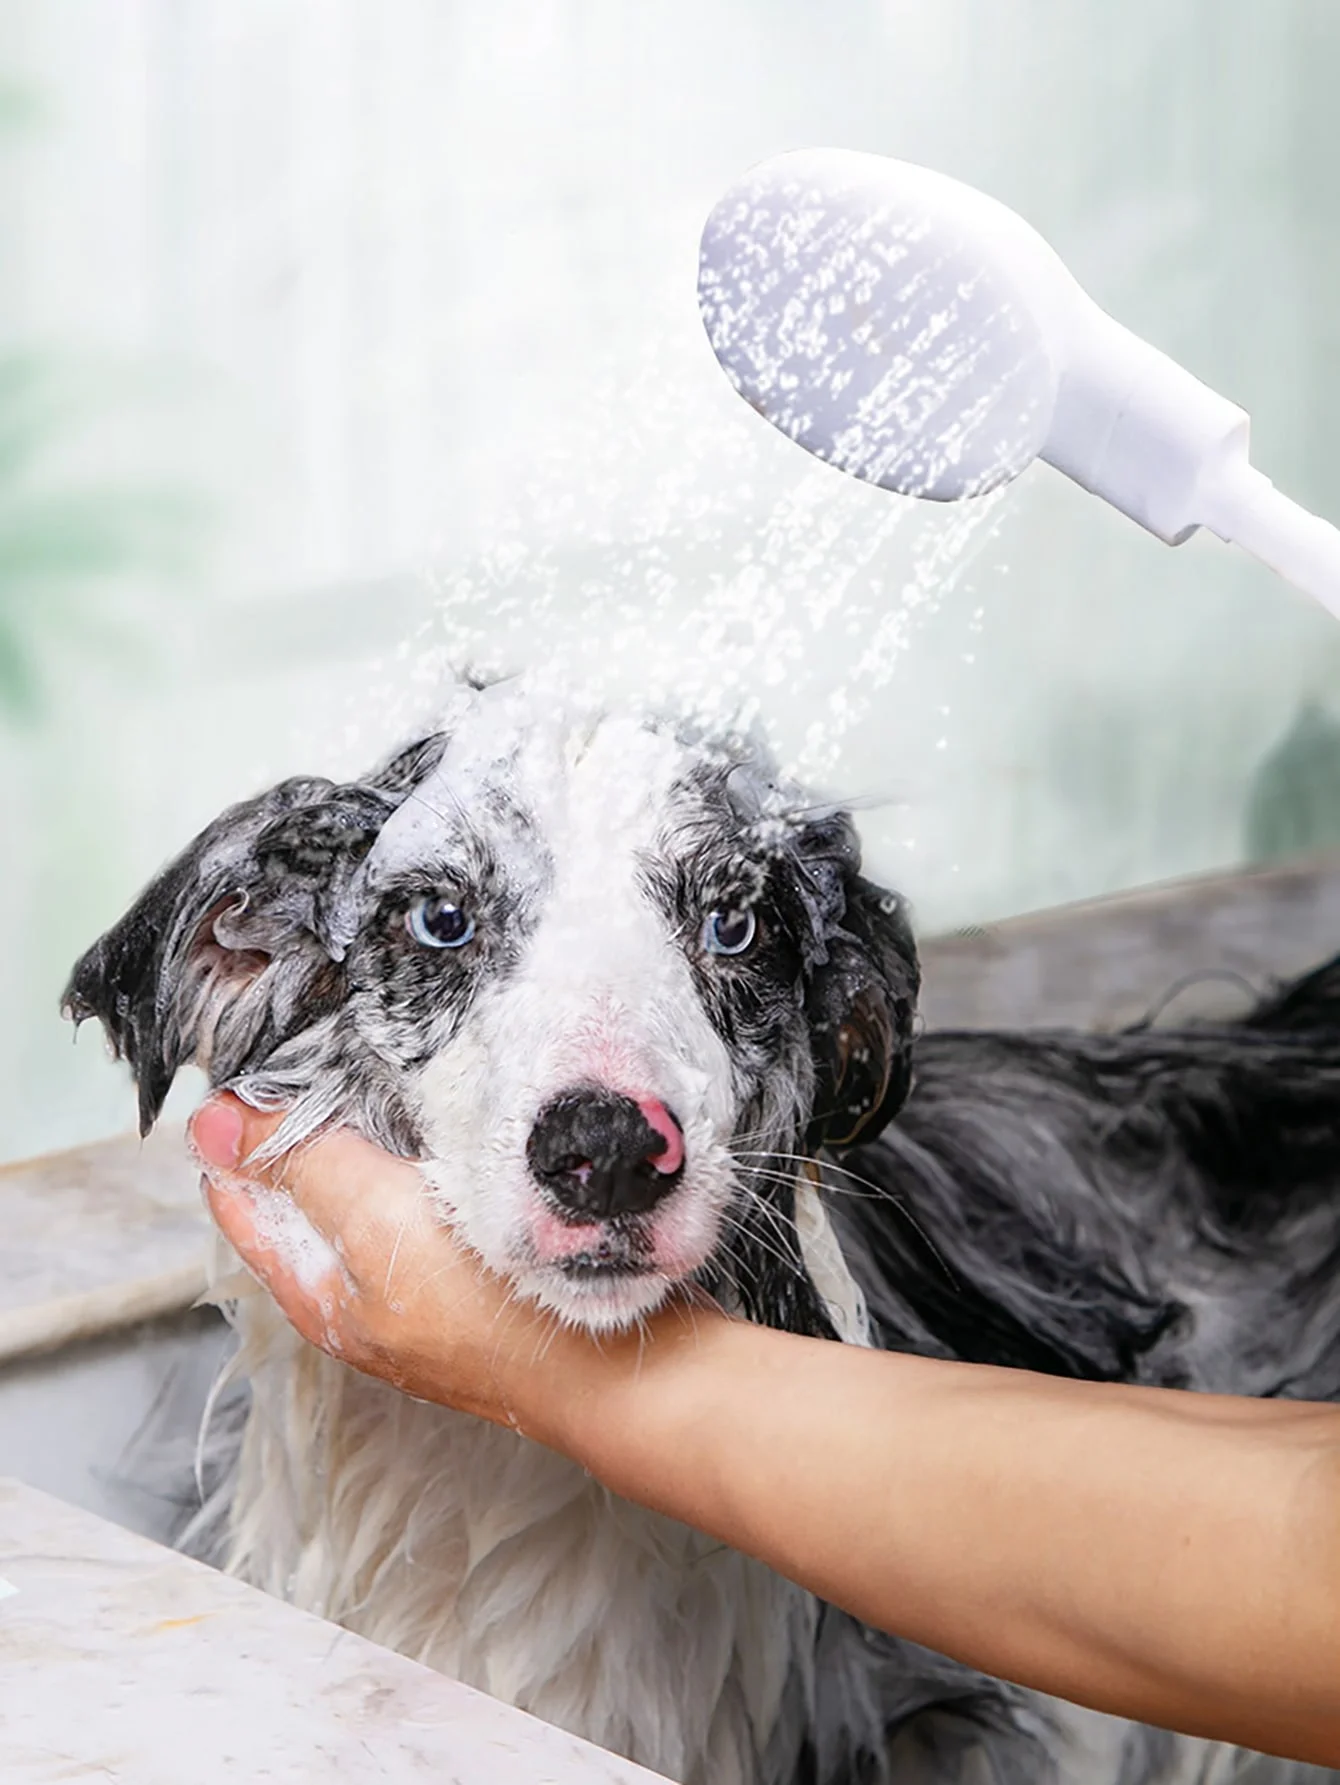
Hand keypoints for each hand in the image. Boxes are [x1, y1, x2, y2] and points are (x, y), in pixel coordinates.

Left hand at [189, 1094, 598, 1430]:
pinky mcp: (481, 1271)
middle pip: (308, 1194)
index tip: (258, 1060)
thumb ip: (305, 1169)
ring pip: (374, 1193)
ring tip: (385, 1071)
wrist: (612, 1372)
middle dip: (304, 1125)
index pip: (245, 1198)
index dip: (240, 1128)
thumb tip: (217, 1124)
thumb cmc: (495, 1314)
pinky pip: (433, 1199)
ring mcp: (425, 1286)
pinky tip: (454, 1128)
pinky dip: (428, 1156)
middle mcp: (365, 1295)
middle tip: (321, 1050)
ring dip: (371, 1135)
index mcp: (321, 1292)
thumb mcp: (379, 1227)